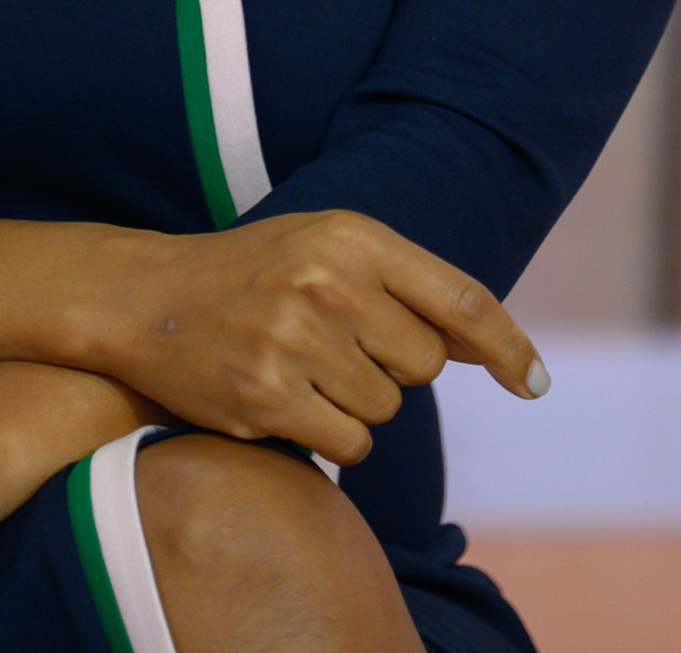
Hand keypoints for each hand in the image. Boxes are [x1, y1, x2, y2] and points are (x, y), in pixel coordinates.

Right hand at [108, 211, 544, 465]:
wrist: (147, 298)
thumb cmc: (253, 273)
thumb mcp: (327, 247)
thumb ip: (408, 286)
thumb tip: (492, 349)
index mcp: (354, 237)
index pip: (461, 300)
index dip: (509, 346)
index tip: (534, 383)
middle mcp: (329, 284)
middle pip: (424, 365)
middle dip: (393, 367)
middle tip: (337, 346)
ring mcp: (296, 342)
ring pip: (386, 409)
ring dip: (356, 403)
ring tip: (301, 367)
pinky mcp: (267, 397)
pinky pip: (349, 443)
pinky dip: (331, 435)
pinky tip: (289, 401)